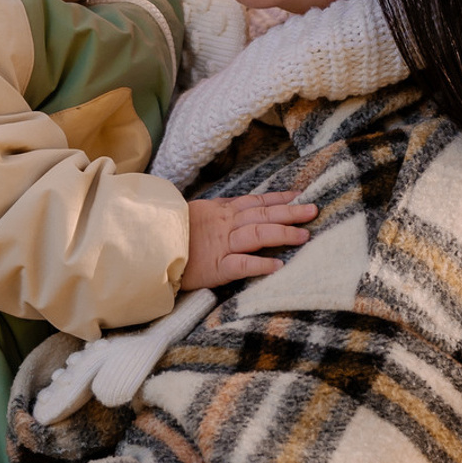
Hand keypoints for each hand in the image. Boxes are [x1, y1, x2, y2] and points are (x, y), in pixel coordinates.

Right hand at [180, 192, 315, 289]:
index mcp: (220, 212)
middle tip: (314, 210)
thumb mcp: (196, 214)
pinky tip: (279, 266)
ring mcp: (221, 245)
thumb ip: (219, 211)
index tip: (300, 195)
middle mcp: (224, 225)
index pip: (256, 201)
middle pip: (263, 215)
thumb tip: (241, 206)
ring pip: (257, 235)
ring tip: (304, 235)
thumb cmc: (170, 232)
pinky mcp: (215, 267)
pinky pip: (241, 265)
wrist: (147, 246)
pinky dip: (260, 264)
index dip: (279, 198)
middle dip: (290, 212)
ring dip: (282, 234)